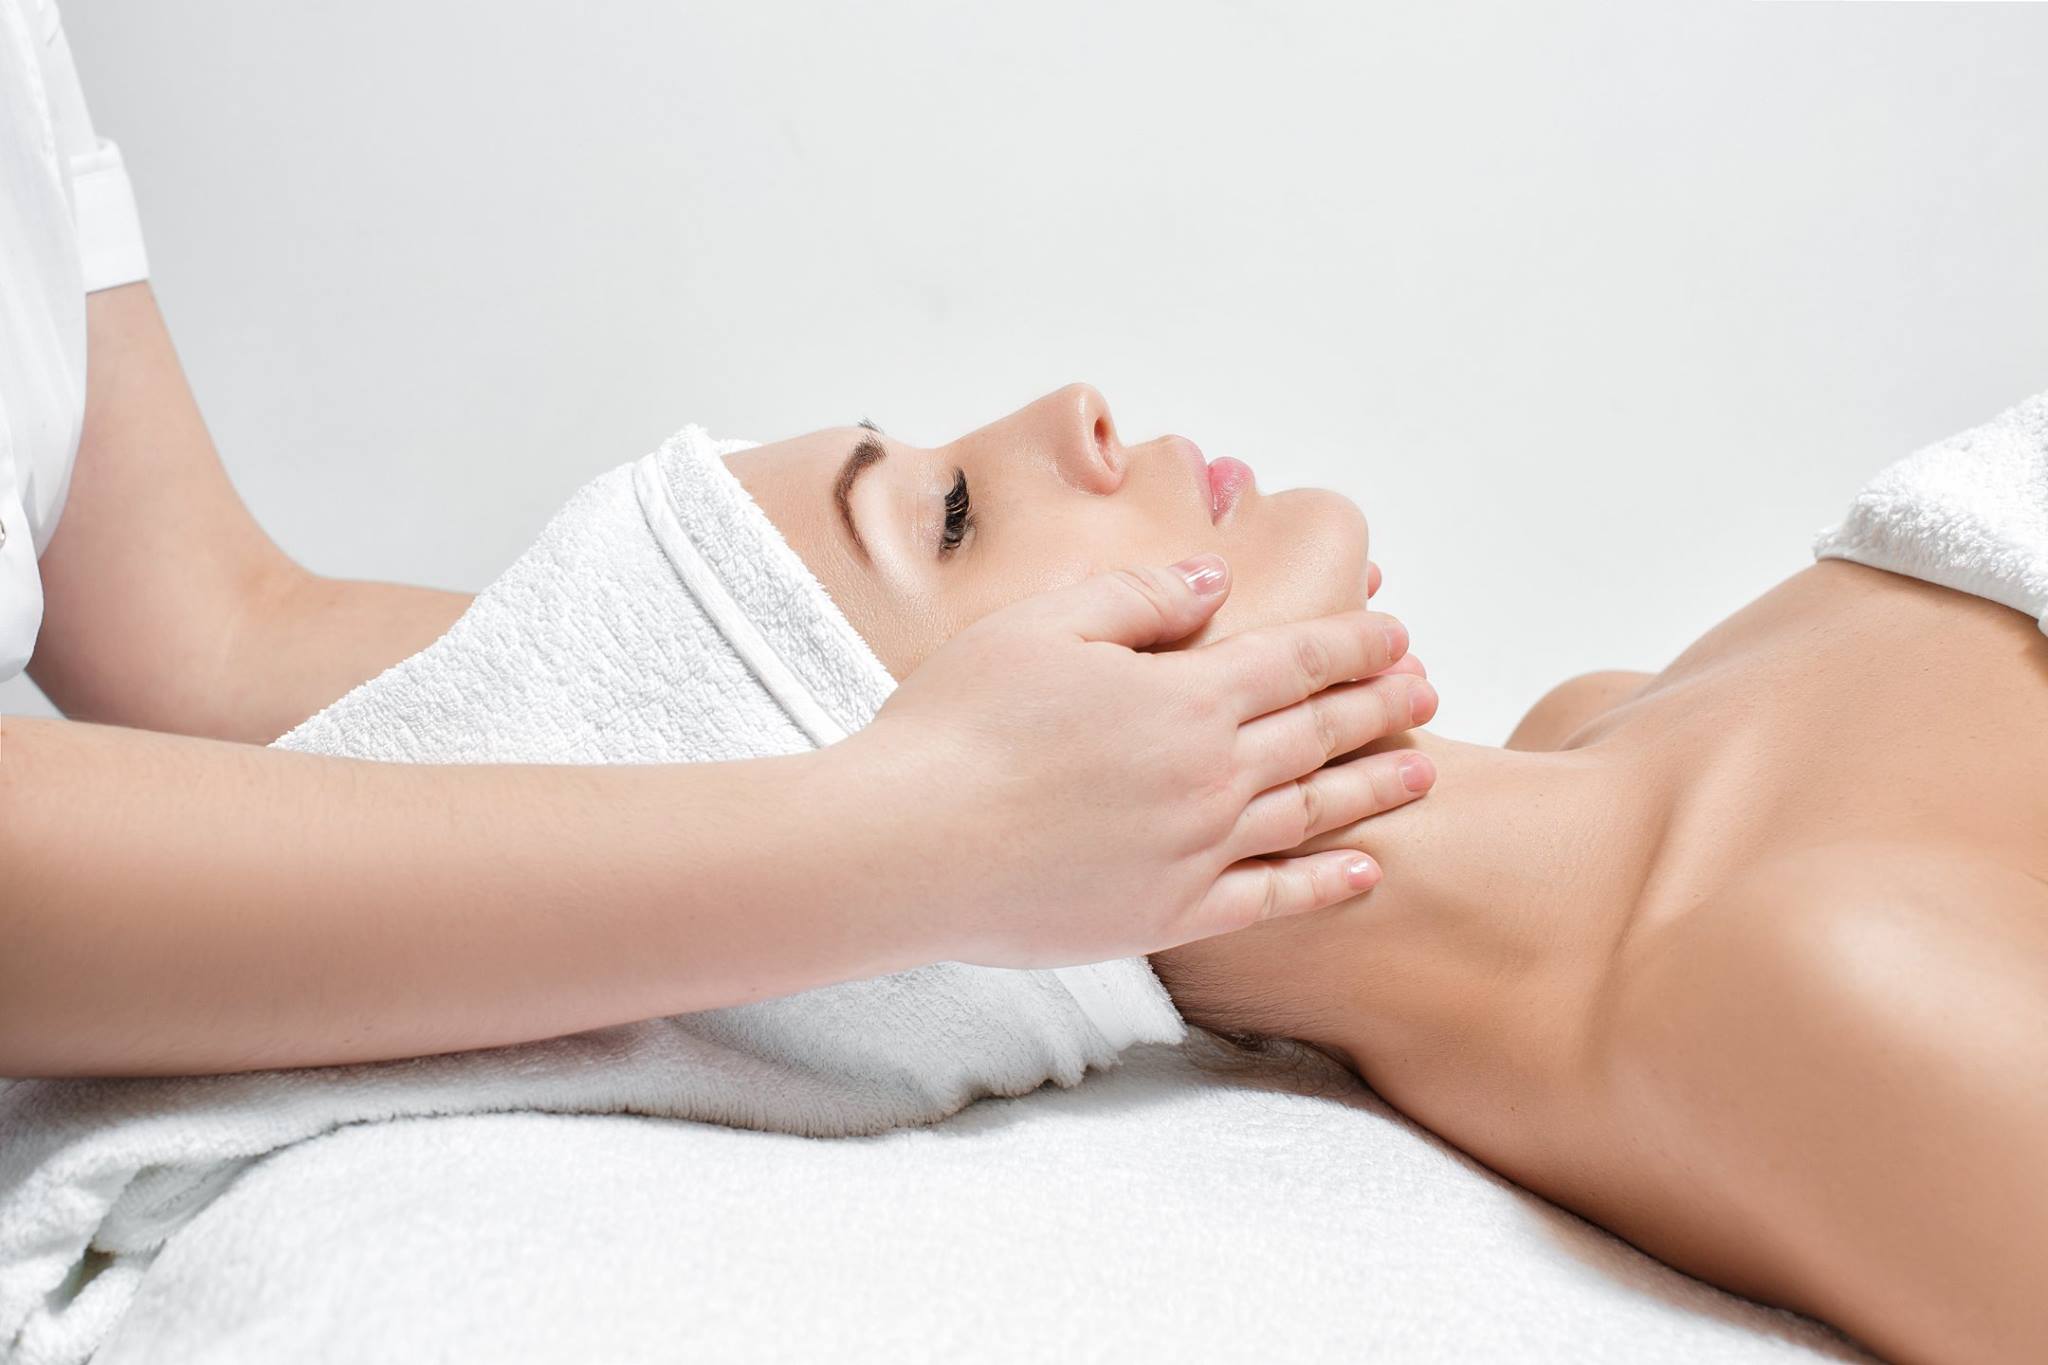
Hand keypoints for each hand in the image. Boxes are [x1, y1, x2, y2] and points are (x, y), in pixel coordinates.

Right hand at [838, 553, 1438, 968]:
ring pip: (1311, 813)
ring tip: (1423, 770)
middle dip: (1379, 706)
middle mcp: (1210, 776)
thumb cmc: (957, 723)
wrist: (905, 845)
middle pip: (1318, 733)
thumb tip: (1217, 583)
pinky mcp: (1169, 916)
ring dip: (1374, 787)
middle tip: (1427, 690)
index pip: (1296, 659)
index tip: (1395, 632)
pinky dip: (1326, 883)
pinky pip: (1271, 899)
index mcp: (1185, 696)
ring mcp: (1196, 853)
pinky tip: (1365, 871)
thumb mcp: (1043, 623)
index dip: (1353, 642)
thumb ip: (1141, 596)